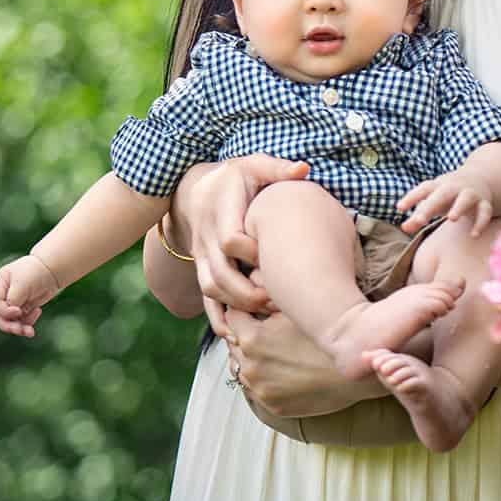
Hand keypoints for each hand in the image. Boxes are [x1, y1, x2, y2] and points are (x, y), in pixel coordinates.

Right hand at [0, 254, 60, 337]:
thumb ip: (13, 299)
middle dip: (8, 325)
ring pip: (8, 322)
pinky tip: (38, 312)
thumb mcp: (23, 283)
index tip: (18, 311)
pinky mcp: (20, 309)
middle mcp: (1, 295)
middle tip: (20, 330)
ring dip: (19, 328)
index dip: (4, 311)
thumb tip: (11, 315)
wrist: (51, 270)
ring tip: (30, 331)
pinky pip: (19, 322)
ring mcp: (10, 303)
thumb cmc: (35, 272)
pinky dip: (27, 322)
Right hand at [172, 154, 311, 329]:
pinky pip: (205, 299)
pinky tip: (237, 334)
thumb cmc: (236, 177)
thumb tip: (303, 170)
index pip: (230, 239)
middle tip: (278, 301)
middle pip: (219, 272)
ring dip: (237, 306)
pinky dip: (219, 318)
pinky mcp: (201, 269)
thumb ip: (277, 168)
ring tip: (267, 314)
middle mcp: (207, 236)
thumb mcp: (254, 165)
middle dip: (246, 292)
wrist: (196, 190)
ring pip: (211, 289)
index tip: (277, 257)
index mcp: (221, 210)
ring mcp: (201, 256)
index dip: (252, 252)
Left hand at [226, 310, 376, 419]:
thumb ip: (266, 298)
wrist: (356, 371)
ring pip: (242, 368)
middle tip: (267, 327)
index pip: (231, 317)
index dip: (244, 308)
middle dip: (246, 333)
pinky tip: (283, 368)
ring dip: (252, 358)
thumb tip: (249, 283)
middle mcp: (251, 367)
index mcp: (252, 339)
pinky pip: (257, 390)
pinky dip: (264, 378)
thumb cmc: (328, 334)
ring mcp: (261, 390)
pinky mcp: (273, 406)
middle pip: (234, 343)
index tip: (255, 306)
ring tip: (276, 349)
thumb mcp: (295, 309)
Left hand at [397, 168, 498, 235]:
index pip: (423, 189)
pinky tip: (474, 235)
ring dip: (459, 207)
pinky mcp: (484, 203)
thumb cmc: (448, 195)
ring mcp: (470, 194)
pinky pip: (484, 212)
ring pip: (465, 198)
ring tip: (451, 219)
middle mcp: (454, 187)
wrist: (478, 178)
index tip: (399, 208)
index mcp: (439, 186)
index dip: (411, 197)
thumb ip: (418, 216)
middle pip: (442, 194)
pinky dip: (480, 222)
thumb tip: (403, 228)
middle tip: (419, 220)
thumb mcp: (433, 202)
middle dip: (430, 206)